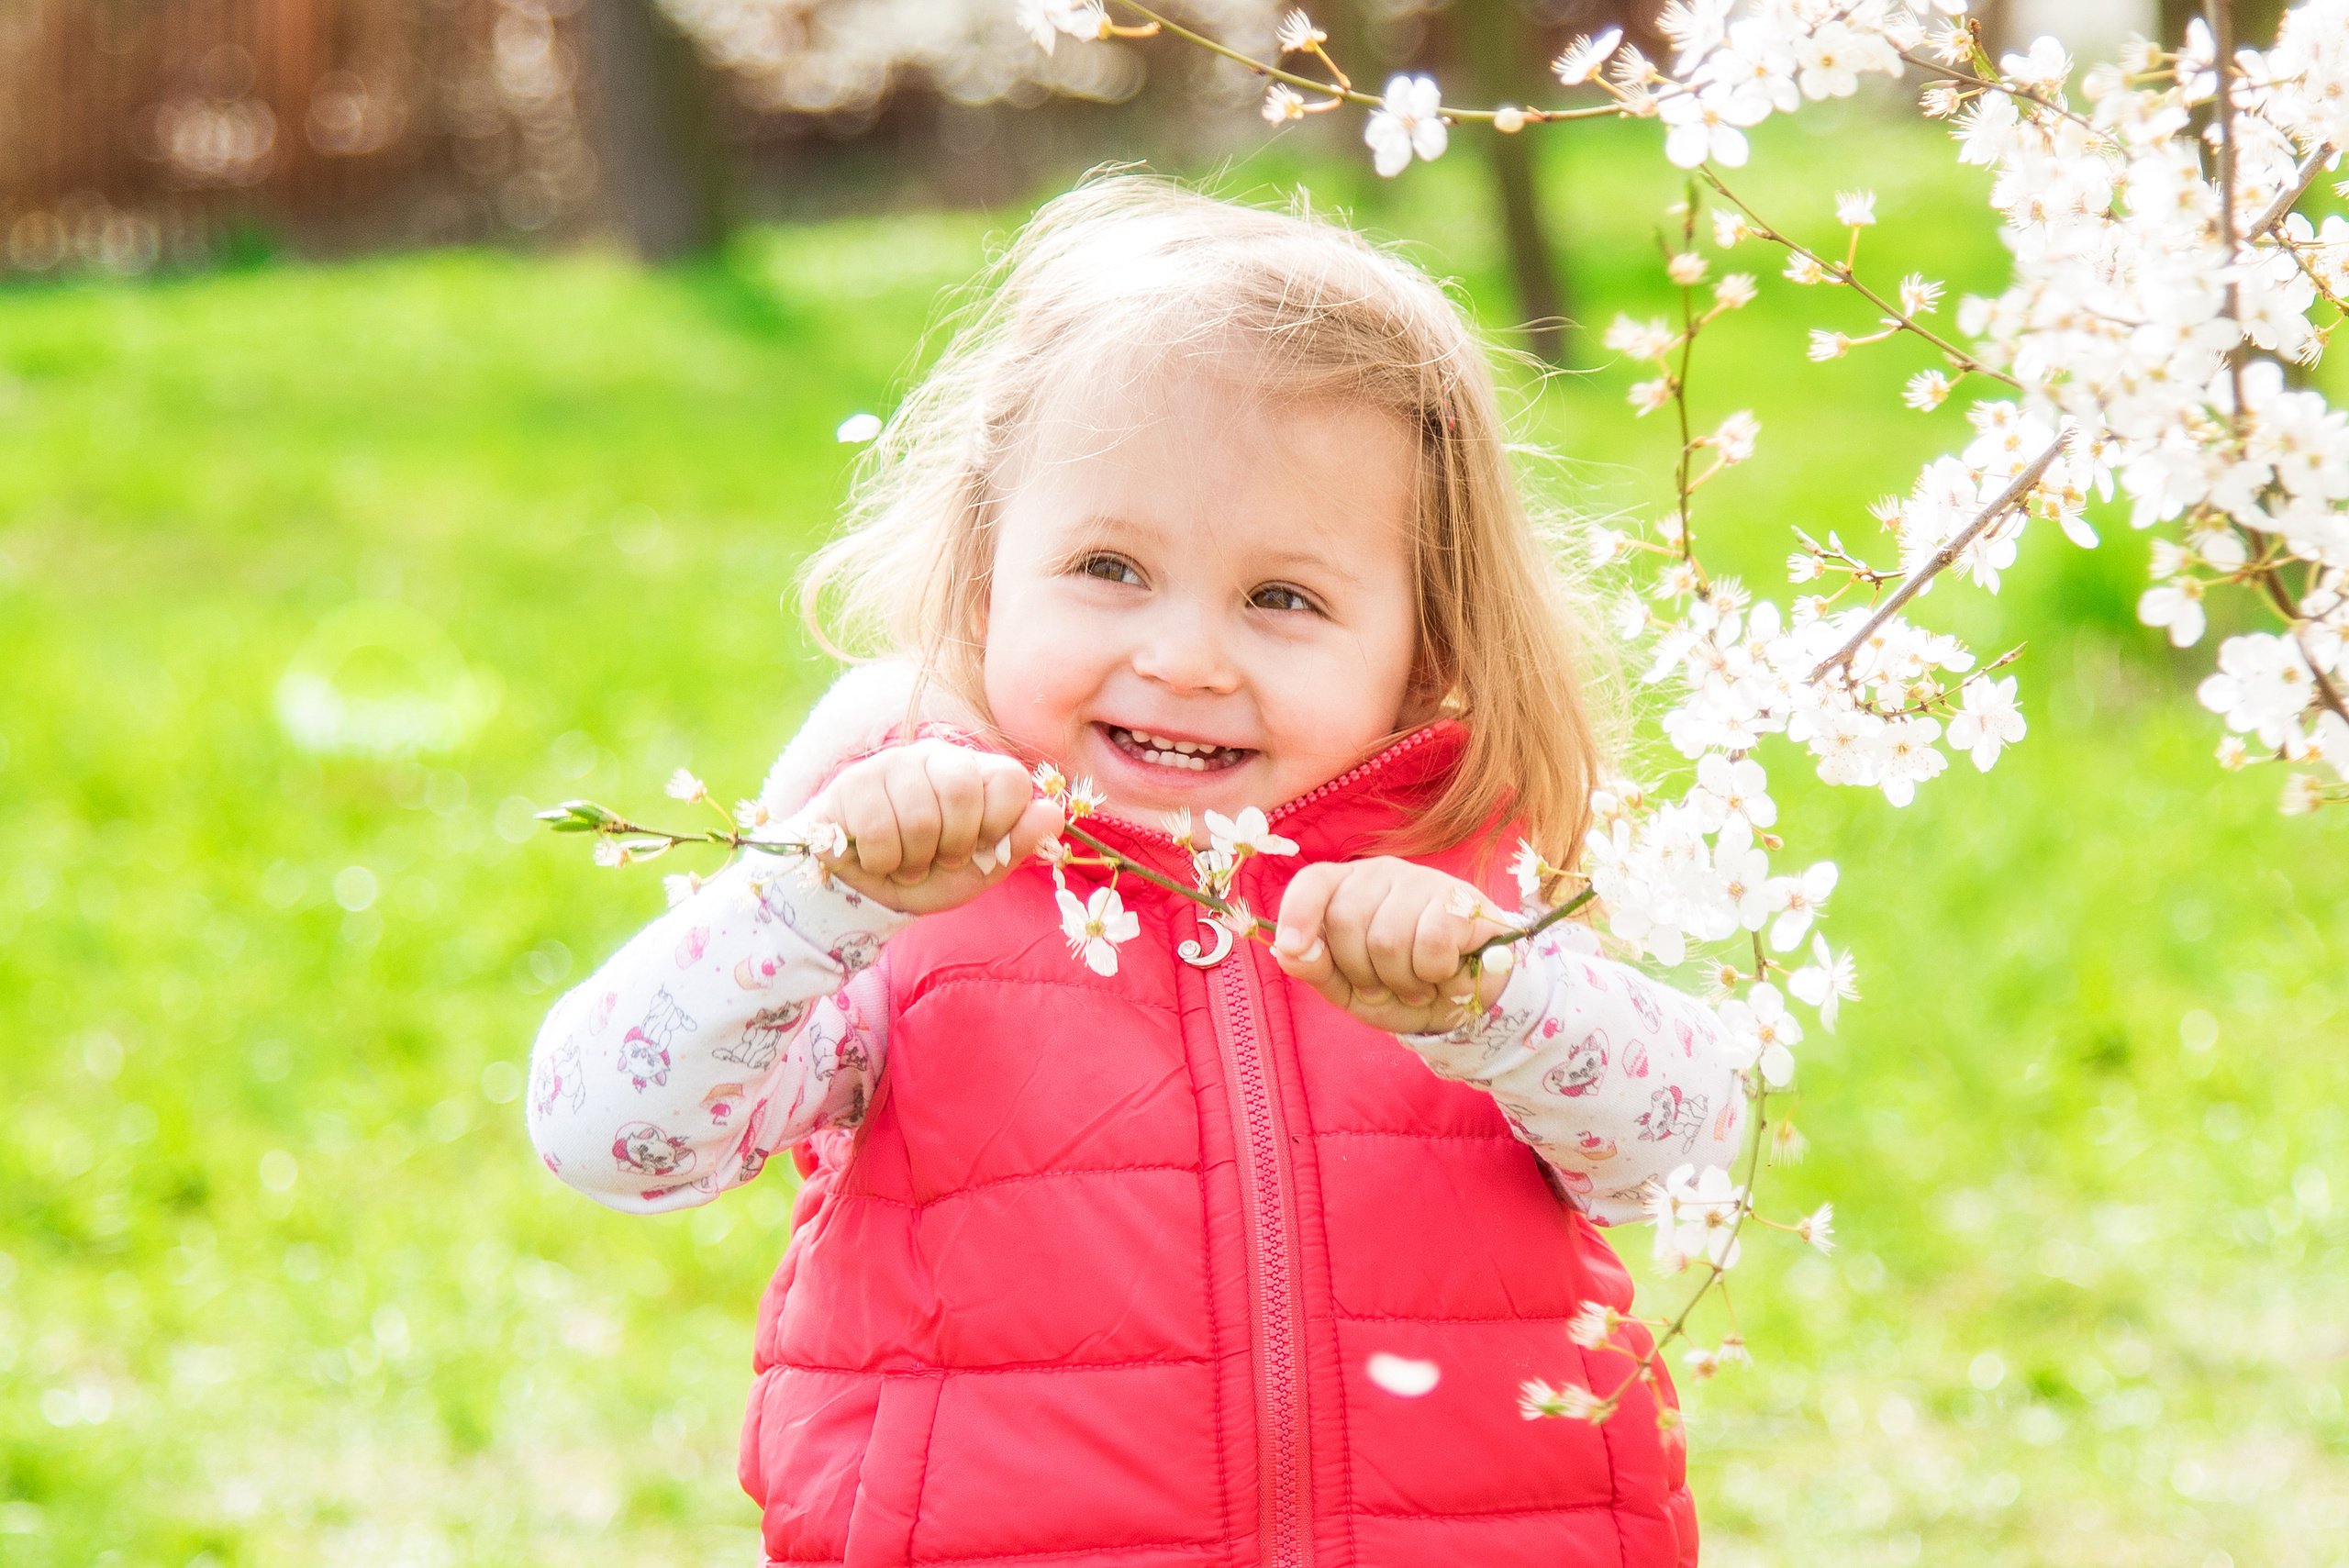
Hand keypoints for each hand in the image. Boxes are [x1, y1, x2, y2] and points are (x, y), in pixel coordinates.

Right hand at [806, 740, 1064, 915]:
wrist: (868, 891)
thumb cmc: (931, 872)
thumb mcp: (983, 868)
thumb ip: (1019, 842)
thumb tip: (1054, 814)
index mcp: (976, 772)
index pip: (1011, 779)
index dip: (1001, 824)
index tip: (982, 848)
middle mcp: (936, 757)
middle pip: (962, 792)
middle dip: (955, 845)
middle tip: (941, 859)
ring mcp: (891, 765)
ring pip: (919, 817)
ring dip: (915, 860)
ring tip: (907, 862)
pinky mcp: (852, 784)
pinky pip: (878, 829)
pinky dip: (882, 862)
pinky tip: (877, 859)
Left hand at [1271, 857, 1517, 1034]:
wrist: (1466, 1002)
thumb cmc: (1399, 986)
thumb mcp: (1348, 988)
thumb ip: (1315, 968)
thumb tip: (1286, 951)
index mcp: (1346, 888)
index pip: (1313, 882)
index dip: (1297, 913)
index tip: (1294, 949)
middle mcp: (1381, 874)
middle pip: (1345, 920)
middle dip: (1361, 972)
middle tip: (1386, 987)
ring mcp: (1422, 881)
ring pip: (1387, 938)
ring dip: (1402, 981)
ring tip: (1418, 983)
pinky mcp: (1461, 899)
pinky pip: (1432, 941)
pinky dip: (1435, 972)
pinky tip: (1445, 974)